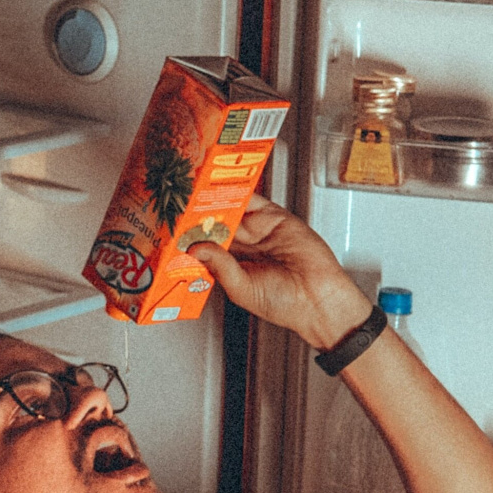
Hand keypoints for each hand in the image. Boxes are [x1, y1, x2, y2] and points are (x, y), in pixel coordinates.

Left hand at [188, 195, 371, 351]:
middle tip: (180, 206)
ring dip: (216, 202)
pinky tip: (225, 188)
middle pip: (216, 225)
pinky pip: (255, 200)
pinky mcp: (275, 218)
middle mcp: (244, 248)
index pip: (205, 247)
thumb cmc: (285, 304)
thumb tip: (196, 249)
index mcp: (232, 268)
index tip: (173, 230)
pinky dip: (240, 191)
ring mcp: (259, 231)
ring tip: (197, 193)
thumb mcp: (242, 288)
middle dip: (199, 217)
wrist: (318, 298)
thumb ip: (219, 266)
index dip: (191, 238)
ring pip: (232, 210)